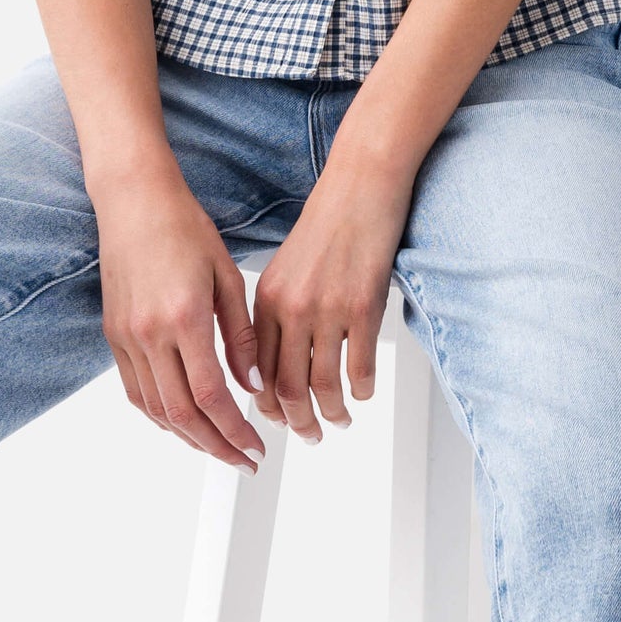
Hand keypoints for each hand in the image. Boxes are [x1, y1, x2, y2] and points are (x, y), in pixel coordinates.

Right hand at [94, 165, 263, 469]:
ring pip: (155, 410)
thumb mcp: (228, 278)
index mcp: (184, 318)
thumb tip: (253, 385)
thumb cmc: (183, 228)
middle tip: (243, 460)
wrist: (134, 201)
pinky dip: (159, 416)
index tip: (255, 447)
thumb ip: (242, 337)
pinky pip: (135, 391)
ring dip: (188, 437)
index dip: (234, 430)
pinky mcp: (113, 335)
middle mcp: (149, 334)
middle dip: (216, 446)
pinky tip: (182, 422)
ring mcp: (126, 337)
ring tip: (217, 447)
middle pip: (181, 415)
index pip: (210, 396)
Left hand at [250, 146, 414, 440]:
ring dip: (331, 414)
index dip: (265, 405)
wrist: (360, 187)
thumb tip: (273, 364)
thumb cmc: (326, 225)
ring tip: (338, 421)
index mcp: (266, 300)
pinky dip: (361, 389)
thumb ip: (275, 314)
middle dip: (296, 423)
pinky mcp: (363, 308)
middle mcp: (291, 309)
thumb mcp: (285, 269)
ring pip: (322, 386)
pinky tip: (363, 393)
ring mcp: (327, 310)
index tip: (275, 419)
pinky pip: (359, 368)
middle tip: (307, 435)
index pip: (257, 371)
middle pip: (286, 388)